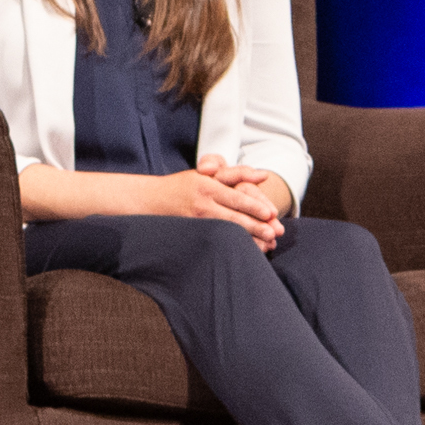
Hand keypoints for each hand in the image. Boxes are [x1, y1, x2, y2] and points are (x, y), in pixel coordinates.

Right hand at [165, 157, 284, 250]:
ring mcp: (196, 221)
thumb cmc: (183, 185)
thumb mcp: (207, 174)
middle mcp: (202, 204)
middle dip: (256, 226)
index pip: (236, 198)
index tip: (272, 214)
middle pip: (234, 218)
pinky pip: (217, 241)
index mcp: (208, 186)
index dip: (255, 207)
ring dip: (248, 239)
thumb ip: (236, 174)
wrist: (150, 200)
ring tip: (267, 245)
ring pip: (227, 232)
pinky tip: (247, 251)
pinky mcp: (192, 234)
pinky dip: (234, 246)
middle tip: (274, 233)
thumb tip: (263, 175)